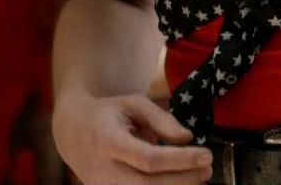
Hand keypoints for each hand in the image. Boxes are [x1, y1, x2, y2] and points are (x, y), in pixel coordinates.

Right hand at [50, 91, 212, 184]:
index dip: (180, 160)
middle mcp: (103, 171)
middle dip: (184, 180)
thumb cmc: (108, 114)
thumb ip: (162, 119)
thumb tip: (187, 139)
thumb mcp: (133, 104)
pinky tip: (182, 184)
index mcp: (109, 142)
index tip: (206, 154)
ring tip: (200, 179)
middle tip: (208, 169)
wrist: (71, 131)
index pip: (148, 159)